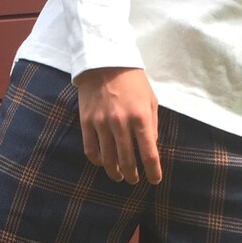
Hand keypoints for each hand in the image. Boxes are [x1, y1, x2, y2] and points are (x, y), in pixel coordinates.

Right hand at [74, 66, 161, 184]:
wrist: (105, 62)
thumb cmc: (133, 81)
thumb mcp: (150, 100)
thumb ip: (152, 125)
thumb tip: (150, 148)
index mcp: (140, 117)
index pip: (149, 154)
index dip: (153, 172)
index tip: (155, 181)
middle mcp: (121, 123)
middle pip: (127, 161)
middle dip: (133, 175)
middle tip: (134, 180)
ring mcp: (101, 123)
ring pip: (108, 159)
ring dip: (115, 172)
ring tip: (119, 176)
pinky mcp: (86, 122)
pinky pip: (90, 149)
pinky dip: (97, 161)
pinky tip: (103, 162)